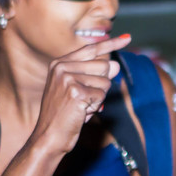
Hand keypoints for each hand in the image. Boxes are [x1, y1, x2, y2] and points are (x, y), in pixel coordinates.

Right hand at [30, 34, 129, 156]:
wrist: (48, 137)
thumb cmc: (64, 116)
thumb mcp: (79, 91)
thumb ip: (95, 76)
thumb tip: (115, 65)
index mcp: (59, 64)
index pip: (91, 49)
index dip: (111, 44)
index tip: (127, 38)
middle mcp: (62, 67)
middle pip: (103, 66)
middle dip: (101, 85)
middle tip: (85, 99)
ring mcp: (68, 79)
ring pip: (105, 82)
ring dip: (98, 98)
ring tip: (81, 107)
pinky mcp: (76, 92)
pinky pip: (101, 96)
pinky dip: (96, 107)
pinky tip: (81, 113)